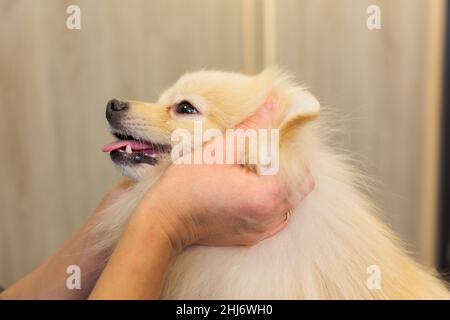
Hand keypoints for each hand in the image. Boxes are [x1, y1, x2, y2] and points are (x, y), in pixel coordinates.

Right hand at [134, 97, 314, 250]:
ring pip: (290, 204)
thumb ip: (253, 127)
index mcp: (267, 194)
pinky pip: (276, 217)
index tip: (275, 142)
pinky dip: (270, 202)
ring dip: (281, 186)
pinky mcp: (253, 237)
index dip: (291, 152)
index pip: (301, 170)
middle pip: (300, 188)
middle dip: (289, 168)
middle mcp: (271, 217)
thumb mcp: (220, 148)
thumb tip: (273, 104)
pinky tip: (249, 190)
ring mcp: (263, 230)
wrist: (166, 219)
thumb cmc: (188, 183)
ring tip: (257, 172)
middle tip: (267, 155)